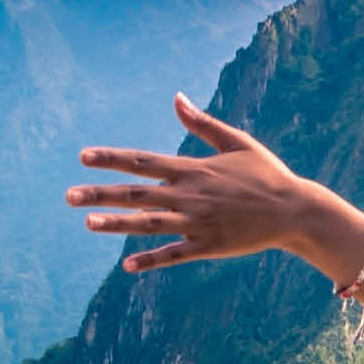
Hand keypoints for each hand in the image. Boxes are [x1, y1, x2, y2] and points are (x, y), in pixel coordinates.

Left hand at [65, 93, 353, 272]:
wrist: (295, 211)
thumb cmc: (268, 175)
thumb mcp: (237, 142)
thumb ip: (202, 123)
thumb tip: (176, 97)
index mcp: (193, 169)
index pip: (143, 161)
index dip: (111, 159)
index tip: (83, 157)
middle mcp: (190, 195)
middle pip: (136, 194)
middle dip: (99, 193)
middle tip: (68, 196)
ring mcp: (198, 222)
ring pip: (148, 223)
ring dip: (116, 224)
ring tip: (87, 223)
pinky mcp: (209, 246)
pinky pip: (174, 253)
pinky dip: (151, 259)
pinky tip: (128, 265)